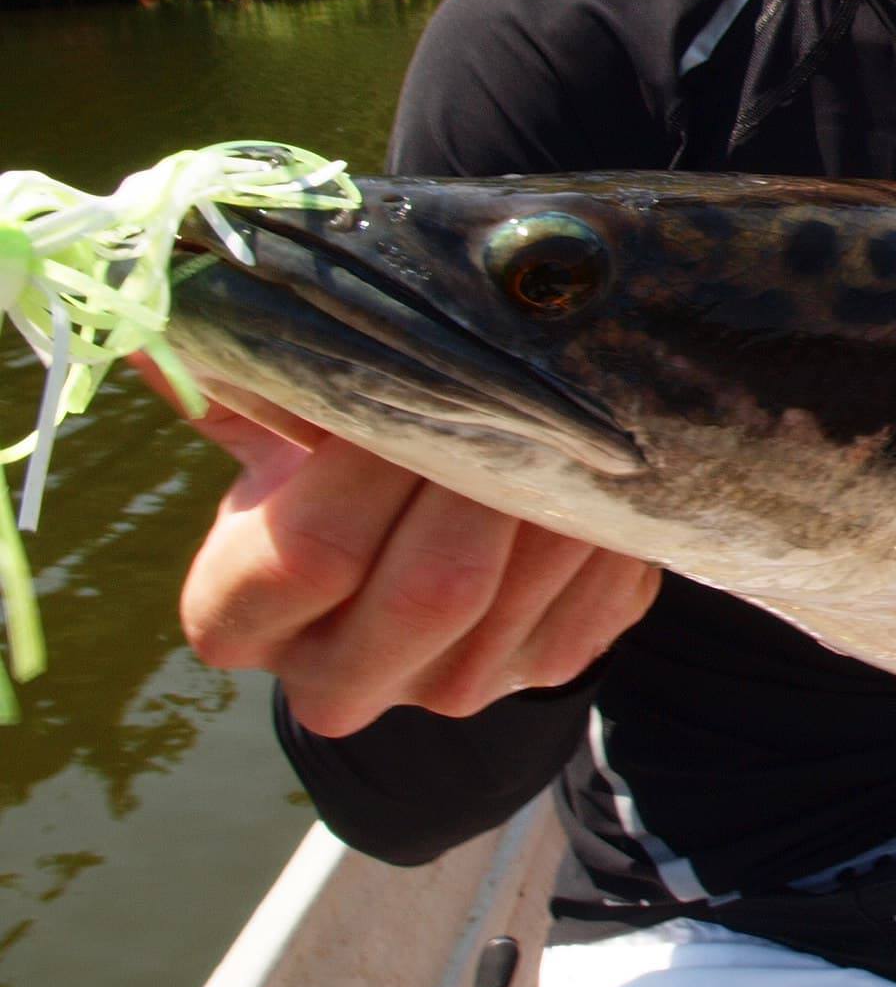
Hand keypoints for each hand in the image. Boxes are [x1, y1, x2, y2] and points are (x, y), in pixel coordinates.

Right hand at [140, 357, 659, 737]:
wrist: (405, 569)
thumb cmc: (322, 476)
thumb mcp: (268, 438)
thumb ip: (242, 382)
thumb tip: (191, 299)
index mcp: (244, 621)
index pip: (309, 552)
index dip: (367, 467)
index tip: (409, 385)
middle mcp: (342, 680)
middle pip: (434, 584)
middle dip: (484, 473)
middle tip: (518, 385)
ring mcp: (456, 687)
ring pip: (532, 583)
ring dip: (563, 487)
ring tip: (574, 405)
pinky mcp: (553, 666)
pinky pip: (603, 590)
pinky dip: (614, 517)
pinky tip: (610, 462)